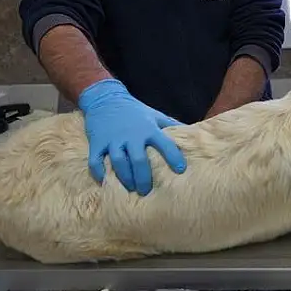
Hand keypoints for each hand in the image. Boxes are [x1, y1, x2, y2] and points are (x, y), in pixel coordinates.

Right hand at [77, 78, 187, 195]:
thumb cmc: (135, 111)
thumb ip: (172, 126)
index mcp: (148, 129)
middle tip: (146, 191)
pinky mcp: (97, 143)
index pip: (164, 144)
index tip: (181, 170)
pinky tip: (105, 181)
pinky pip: (95, 161)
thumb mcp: (155, 115)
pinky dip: (99, 172)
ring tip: (131, 189)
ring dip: (125, 178)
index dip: (174, 157)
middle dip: (143, 177)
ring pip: (118, 162)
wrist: (106, 99)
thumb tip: (194, 134)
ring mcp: (113, 140)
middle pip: (138, 160)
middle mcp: (131, 136)